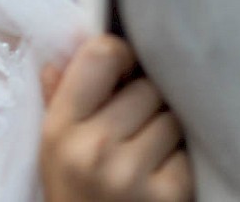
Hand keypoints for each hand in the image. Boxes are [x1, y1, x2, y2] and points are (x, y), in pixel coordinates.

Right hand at [39, 35, 192, 201]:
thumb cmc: (73, 196)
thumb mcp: (52, 151)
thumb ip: (58, 98)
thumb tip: (66, 51)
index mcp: (59, 128)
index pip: (101, 54)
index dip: (120, 55)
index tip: (121, 73)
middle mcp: (94, 148)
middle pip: (145, 86)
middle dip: (144, 100)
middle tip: (133, 124)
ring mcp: (132, 173)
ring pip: (170, 117)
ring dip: (164, 130)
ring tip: (146, 151)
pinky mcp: (168, 195)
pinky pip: (186, 152)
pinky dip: (177, 162)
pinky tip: (158, 178)